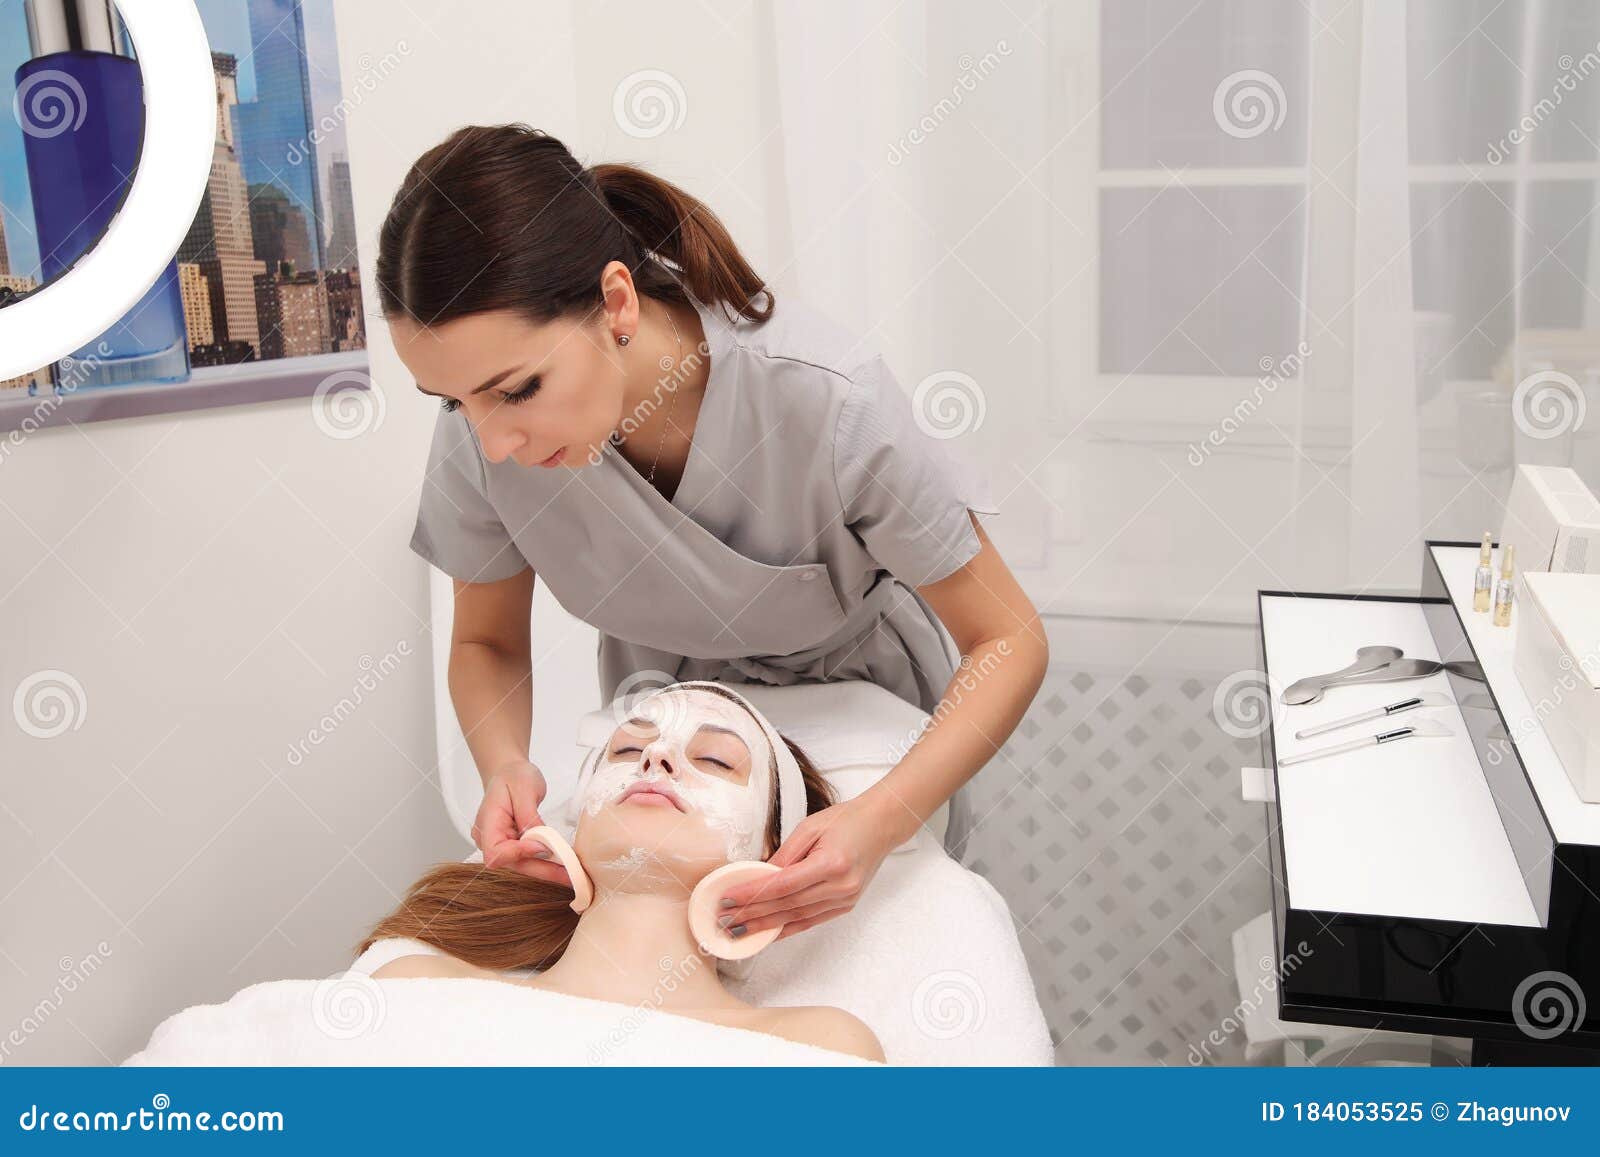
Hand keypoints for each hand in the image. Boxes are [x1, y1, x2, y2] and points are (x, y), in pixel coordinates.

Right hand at [473, 760, 571, 887]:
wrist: (509, 771)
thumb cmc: (514, 776)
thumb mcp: (525, 789)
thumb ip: (530, 819)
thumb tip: (541, 846)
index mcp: (487, 824)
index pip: (496, 852)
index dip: (519, 855)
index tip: (544, 846)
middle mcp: (490, 839)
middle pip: (513, 864)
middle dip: (543, 870)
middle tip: (571, 875)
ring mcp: (501, 844)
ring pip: (523, 864)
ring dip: (548, 870)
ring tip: (573, 873)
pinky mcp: (513, 845)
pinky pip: (528, 858)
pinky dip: (546, 861)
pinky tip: (565, 864)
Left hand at [716, 792, 907, 939]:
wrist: (882, 825)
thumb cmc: (847, 820)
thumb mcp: (810, 828)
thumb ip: (784, 854)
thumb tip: (758, 874)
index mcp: (831, 863)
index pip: (783, 885)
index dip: (753, 894)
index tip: (729, 899)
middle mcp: (840, 887)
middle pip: (787, 905)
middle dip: (753, 914)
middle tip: (725, 921)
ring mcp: (845, 899)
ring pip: (797, 917)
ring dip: (766, 926)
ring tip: (739, 930)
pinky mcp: (846, 905)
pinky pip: (811, 921)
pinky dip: (787, 928)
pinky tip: (768, 933)